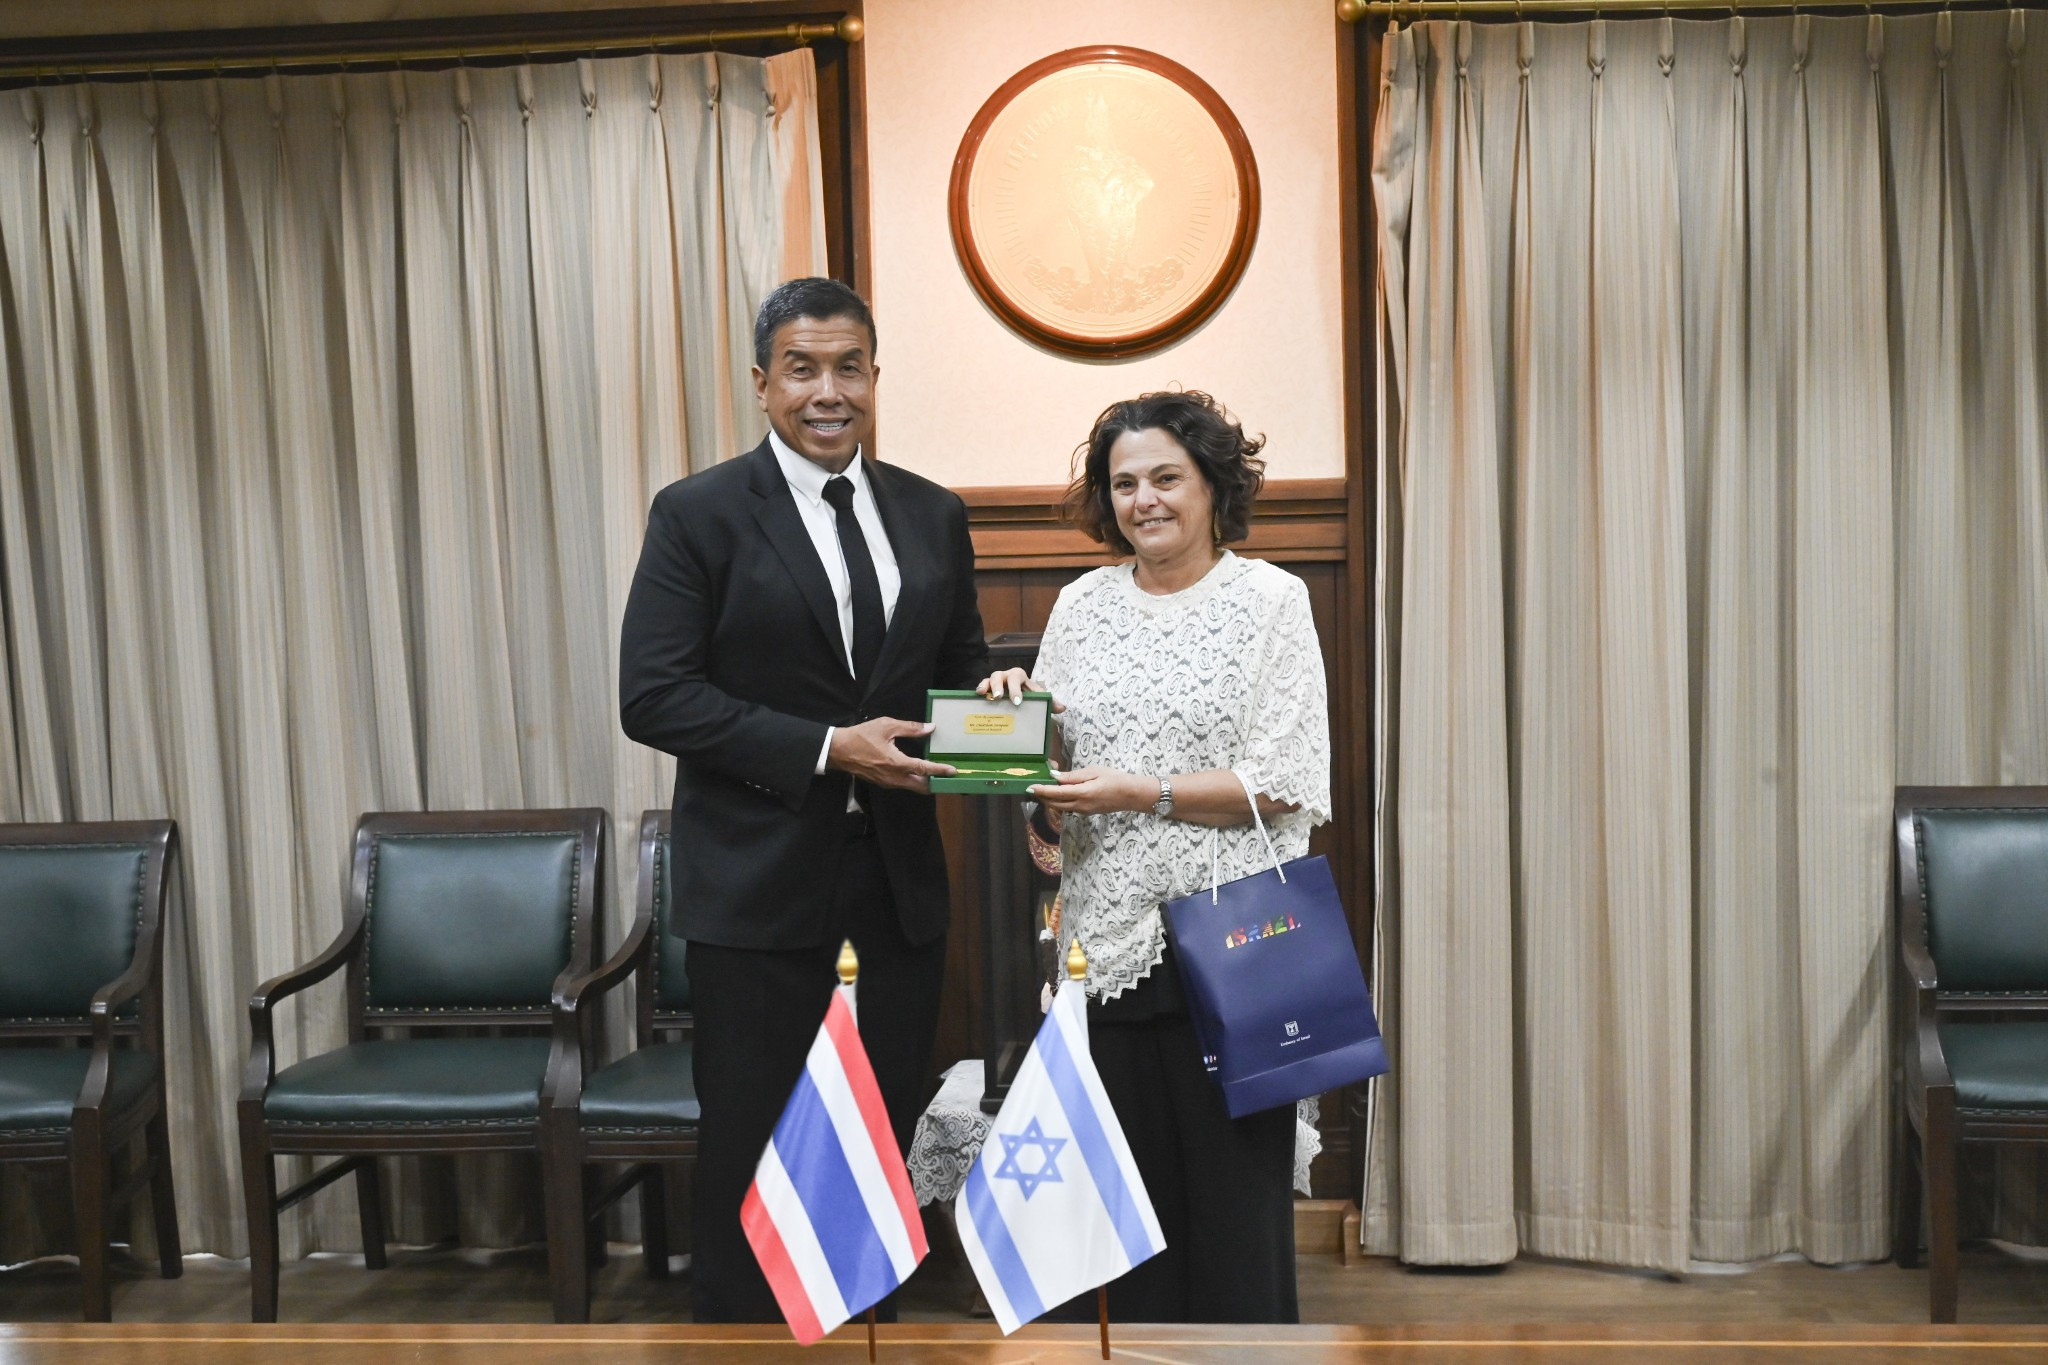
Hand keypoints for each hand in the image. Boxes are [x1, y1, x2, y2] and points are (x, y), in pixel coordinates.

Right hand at [828, 717, 954, 792]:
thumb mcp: (887, 726)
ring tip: (936, 773)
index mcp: (897, 764)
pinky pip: (903, 784)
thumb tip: (930, 728)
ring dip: (925, 782)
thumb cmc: (862, 737)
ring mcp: (888, 783)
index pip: (924, 769)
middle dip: (936, 782)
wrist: (839, 751)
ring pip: (912, 787)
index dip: (940, 770)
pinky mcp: (883, 783)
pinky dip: (913, 780)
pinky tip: (917, 770)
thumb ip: (910, 728)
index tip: (953, 771)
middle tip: (947, 775)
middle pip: (922, 786)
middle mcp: (894, 778)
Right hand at [975, 667, 1063, 709]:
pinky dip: (980, 687)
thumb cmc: (1027, 696)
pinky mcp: (987, 687)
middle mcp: (1007, 676)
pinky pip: (982, 685)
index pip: (1019, 680)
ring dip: (988, 686)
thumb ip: (1049, 702)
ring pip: (991, 678)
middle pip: (1002, 676)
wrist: (1016, 698)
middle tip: (999, 697)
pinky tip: (978, 694)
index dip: (1017, 690)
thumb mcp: (1038, 698)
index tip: (1018, 702)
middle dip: (1000, 686)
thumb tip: (1062, 708)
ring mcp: (995, 681)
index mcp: (1020, 677)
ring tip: (987, 695)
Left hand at [1027, 766, 1154, 815]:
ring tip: (1043, 791)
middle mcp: (1080, 805)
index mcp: (1082, 793)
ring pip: (1061, 808)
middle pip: (1055, 804)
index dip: (1041, 791)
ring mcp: (1084, 811)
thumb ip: (1073, 776)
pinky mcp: (1087, 812)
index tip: (1030, 787)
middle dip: (1042, 797)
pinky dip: (1060, 803)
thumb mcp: (1093, 772)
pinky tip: (1059, 795)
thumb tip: (1055, 777)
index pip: (1056, 793)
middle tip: (1033, 789)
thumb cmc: (1114, 779)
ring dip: (1050, 801)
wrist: (1131, 795)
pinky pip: (1069, 809)